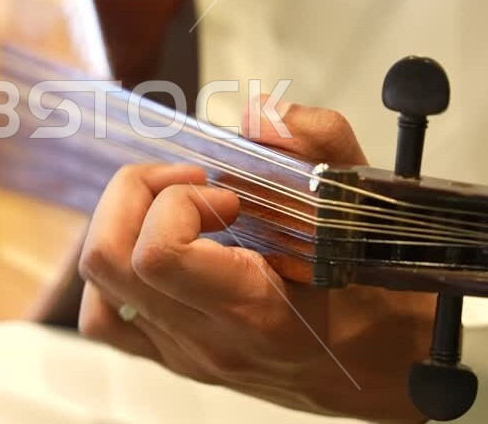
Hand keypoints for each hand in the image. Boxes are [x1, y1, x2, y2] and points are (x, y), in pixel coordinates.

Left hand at [77, 99, 433, 423]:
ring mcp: (183, 352)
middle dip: (134, 196)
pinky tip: (154, 246)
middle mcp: (207, 339)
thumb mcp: (369, 210)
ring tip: (171, 210)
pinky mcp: (174, 356)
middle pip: (107, 260)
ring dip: (120, 229)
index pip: (158, 255)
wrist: (392, 373)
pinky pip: (106, 318)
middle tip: (186, 183)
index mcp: (252, 310)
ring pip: (96, 290)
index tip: (222, 191)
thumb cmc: (382, 298)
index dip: (176, 203)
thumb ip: (321, 148)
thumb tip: (262, 114)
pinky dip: (114, 273)